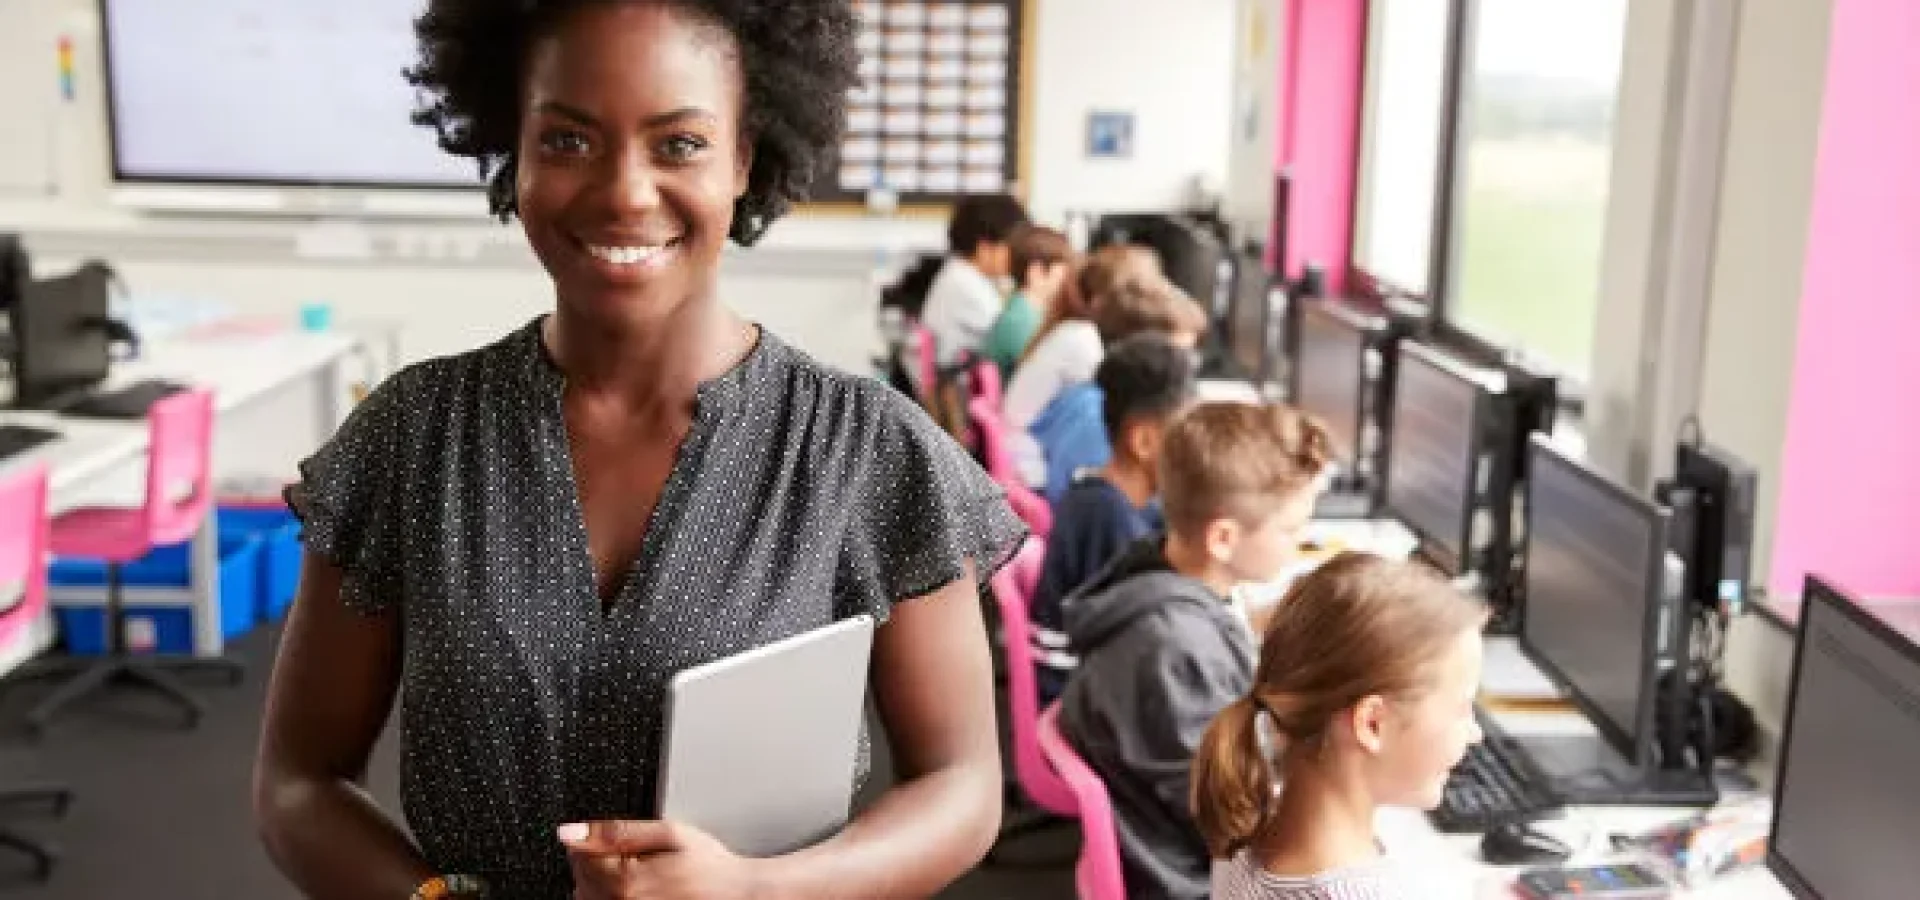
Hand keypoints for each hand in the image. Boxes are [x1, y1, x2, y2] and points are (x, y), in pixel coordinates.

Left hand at [558, 820, 763, 899]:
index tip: (621, 840)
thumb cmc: (710, 867)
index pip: (579, 855)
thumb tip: (570, 832)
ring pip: (587, 897)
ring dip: (602, 882)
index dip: (597, 839)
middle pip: (581, 879)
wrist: (737, 896)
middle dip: (599, 861)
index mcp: (624, 880)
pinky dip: (611, 897)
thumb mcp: (668, 833)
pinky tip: (635, 892)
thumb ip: (616, 831)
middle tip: (635, 856)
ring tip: (638, 875)